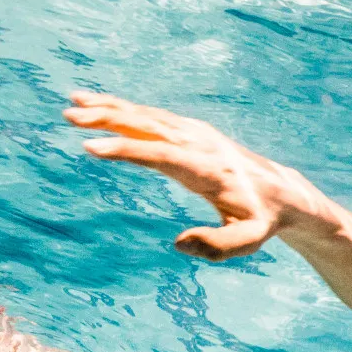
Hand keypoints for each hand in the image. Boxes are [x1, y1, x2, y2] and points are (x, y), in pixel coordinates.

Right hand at [66, 92, 313, 260]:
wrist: (282, 193)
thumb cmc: (260, 221)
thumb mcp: (248, 241)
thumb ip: (217, 247)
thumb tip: (178, 243)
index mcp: (207, 170)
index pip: (161, 155)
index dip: (126, 150)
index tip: (91, 147)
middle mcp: (200, 145)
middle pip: (149, 127)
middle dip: (109, 119)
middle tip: (70, 116)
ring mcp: (196, 134)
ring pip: (148, 116)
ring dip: (110, 108)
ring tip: (73, 104)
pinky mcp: (192, 130)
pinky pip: (153, 116)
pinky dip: (125, 108)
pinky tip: (98, 105)